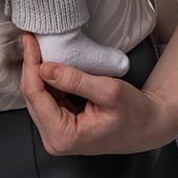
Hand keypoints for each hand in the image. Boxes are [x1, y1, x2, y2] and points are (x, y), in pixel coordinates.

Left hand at [20, 32, 177, 155]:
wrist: (148, 126)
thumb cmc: (134, 112)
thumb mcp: (108, 91)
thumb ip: (75, 80)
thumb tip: (44, 67)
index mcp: (64, 136)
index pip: (35, 94)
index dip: (30, 63)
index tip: (30, 39)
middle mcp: (55, 140)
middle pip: (32, 96)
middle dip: (31, 66)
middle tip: (32, 38)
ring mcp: (57, 135)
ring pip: (37, 96)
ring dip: (38, 71)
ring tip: (39, 46)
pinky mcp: (61, 126)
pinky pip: (47, 99)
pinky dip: (47, 79)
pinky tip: (50, 62)